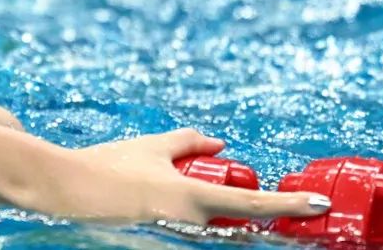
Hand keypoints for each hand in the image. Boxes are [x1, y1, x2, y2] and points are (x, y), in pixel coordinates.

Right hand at [34, 128, 329, 223]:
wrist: (64, 189)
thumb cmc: (107, 166)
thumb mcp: (151, 147)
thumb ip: (188, 142)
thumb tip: (218, 143)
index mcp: (193, 198)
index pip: (254, 206)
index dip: (290, 205)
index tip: (318, 205)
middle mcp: (189, 225)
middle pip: (234, 225)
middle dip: (243, 211)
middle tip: (216, 190)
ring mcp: (174, 238)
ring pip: (209, 229)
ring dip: (210, 215)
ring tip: (171, 193)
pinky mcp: (157, 242)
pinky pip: (187, 233)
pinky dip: (190, 220)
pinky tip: (157, 204)